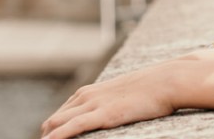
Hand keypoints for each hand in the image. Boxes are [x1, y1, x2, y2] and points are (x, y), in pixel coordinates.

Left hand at [40, 49, 213, 138]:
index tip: (45, 138)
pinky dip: (58, 135)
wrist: (167, 80)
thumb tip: (114, 111)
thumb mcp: (125, 95)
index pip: (63, 112)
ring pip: (59, 122)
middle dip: (46, 134)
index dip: (52, 127)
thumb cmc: (151, 88)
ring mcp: (95, 103)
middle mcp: (89, 95)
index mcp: (92, 91)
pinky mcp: (104, 114)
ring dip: (48, 135)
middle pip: (55, 118)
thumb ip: (112, 102)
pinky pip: (74, 126)